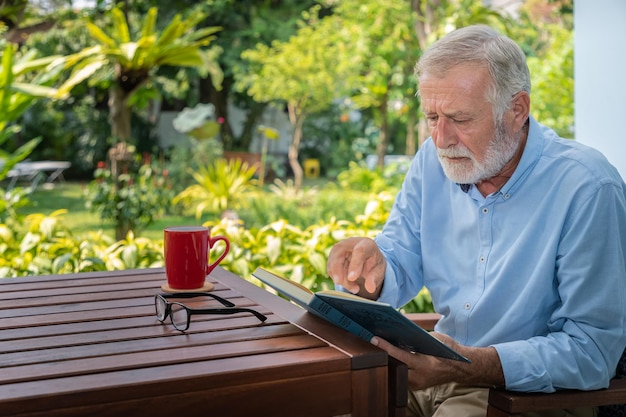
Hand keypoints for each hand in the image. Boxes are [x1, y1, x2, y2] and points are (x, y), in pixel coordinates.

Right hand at [326, 237, 385, 297]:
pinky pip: (331, 269)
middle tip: (340, 283)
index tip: (352, 278)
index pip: (360, 251)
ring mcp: (339, 248)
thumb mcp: (379, 270)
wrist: (367, 257)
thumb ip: (374, 278)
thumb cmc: (373, 262)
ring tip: (355, 288)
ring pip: (333, 263)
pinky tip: (348, 284)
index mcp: (366, 244)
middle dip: (338, 271)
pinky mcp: (333, 256)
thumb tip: (370, 288)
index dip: (355, 264)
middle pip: (339, 255)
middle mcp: (350, 243)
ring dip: (341, 279)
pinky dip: (337, 278)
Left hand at [371, 333, 503, 389]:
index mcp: (426, 365)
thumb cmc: (448, 350)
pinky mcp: (413, 386)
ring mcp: (416, 384)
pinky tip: (387, 353)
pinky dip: (393, 364)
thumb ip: (418, 335)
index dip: (386, 347)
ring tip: (376, 344)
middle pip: (393, 365)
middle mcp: (419, 378)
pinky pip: (399, 375)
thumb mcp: (436, 338)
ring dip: (386, 359)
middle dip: (382, 353)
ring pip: (394, 371)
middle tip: (371, 338)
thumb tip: (399, 325)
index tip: (374, 338)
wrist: (460, 369)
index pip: (401, 356)